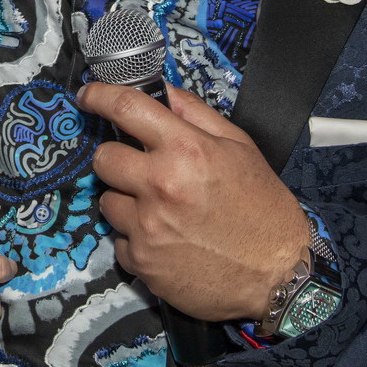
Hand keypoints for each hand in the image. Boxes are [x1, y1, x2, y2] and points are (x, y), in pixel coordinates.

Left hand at [80, 83, 306, 321]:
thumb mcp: (240, 148)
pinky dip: (137, 239)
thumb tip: (162, 92)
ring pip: (107, 201)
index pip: (125, 108)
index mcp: (186, 151)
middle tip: (141, 170)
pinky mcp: (142, 262)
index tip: (88, 96)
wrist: (278, 274)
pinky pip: (119, 240)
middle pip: (103, 158)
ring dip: (127, 202)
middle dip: (117, 159)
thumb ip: (196, 115)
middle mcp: (160, 186)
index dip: (99, 95)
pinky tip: (166, 240)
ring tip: (162, 211)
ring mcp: (147, 227)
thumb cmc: (263, 209)